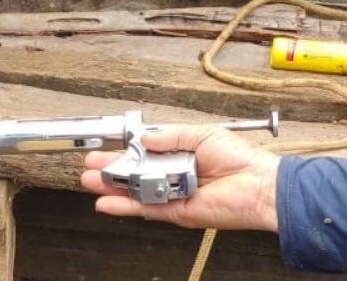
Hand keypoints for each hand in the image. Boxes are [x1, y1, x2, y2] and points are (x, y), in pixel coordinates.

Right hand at [81, 125, 280, 231]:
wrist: (256, 184)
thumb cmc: (238, 159)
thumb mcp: (200, 134)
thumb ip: (170, 136)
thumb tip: (145, 138)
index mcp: (181, 154)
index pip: (146, 152)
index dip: (125, 150)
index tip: (108, 146)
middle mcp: (175, 174)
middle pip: (135, 173)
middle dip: (111, 169)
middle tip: (90, 166)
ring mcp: (173, 194)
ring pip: (136, 192)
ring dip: (112, 188)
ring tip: (90, 182)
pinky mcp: (175, 212)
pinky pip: (145, 209)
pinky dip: (125, 206)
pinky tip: (107, 202)